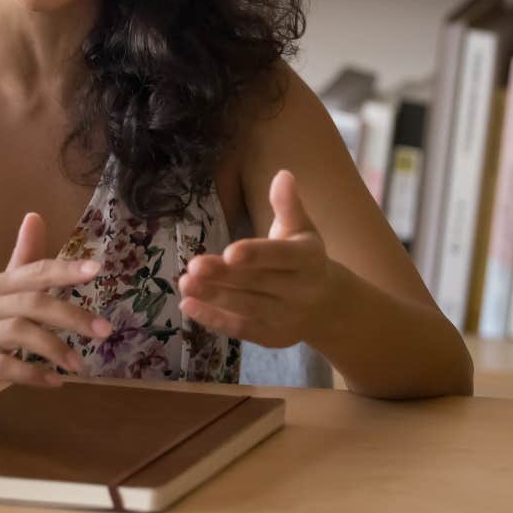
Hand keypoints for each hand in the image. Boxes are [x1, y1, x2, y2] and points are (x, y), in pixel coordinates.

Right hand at [0, 212, 110, 410]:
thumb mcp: (3, 293)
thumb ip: (25, 261)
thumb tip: (35, 216)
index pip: (36, 271)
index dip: (65, 269)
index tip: (97, 269)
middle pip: (32, 303)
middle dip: (71, 315)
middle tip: (104, 330)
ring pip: (19, 333)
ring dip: (54, 348)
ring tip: (79, 365)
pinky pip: (3, 367)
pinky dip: (32, 374)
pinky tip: (54, 382)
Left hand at [181, 170, 347, 348]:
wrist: (328, 306)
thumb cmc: (305, 259)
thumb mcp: (302, 229)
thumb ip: (288, 205)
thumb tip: (282, 175)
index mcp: (308, 259)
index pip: (281, 257)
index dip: (256, 255)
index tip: (229, 252)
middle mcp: (300, 291)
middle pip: (258, 283)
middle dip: (224, 277)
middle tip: (193, 266)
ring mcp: (286, 317)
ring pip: (246, 308)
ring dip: (214, 298)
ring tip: (184, 283)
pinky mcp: (271, 337)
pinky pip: (240, 330)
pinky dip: (213, 320)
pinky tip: (188, 305)